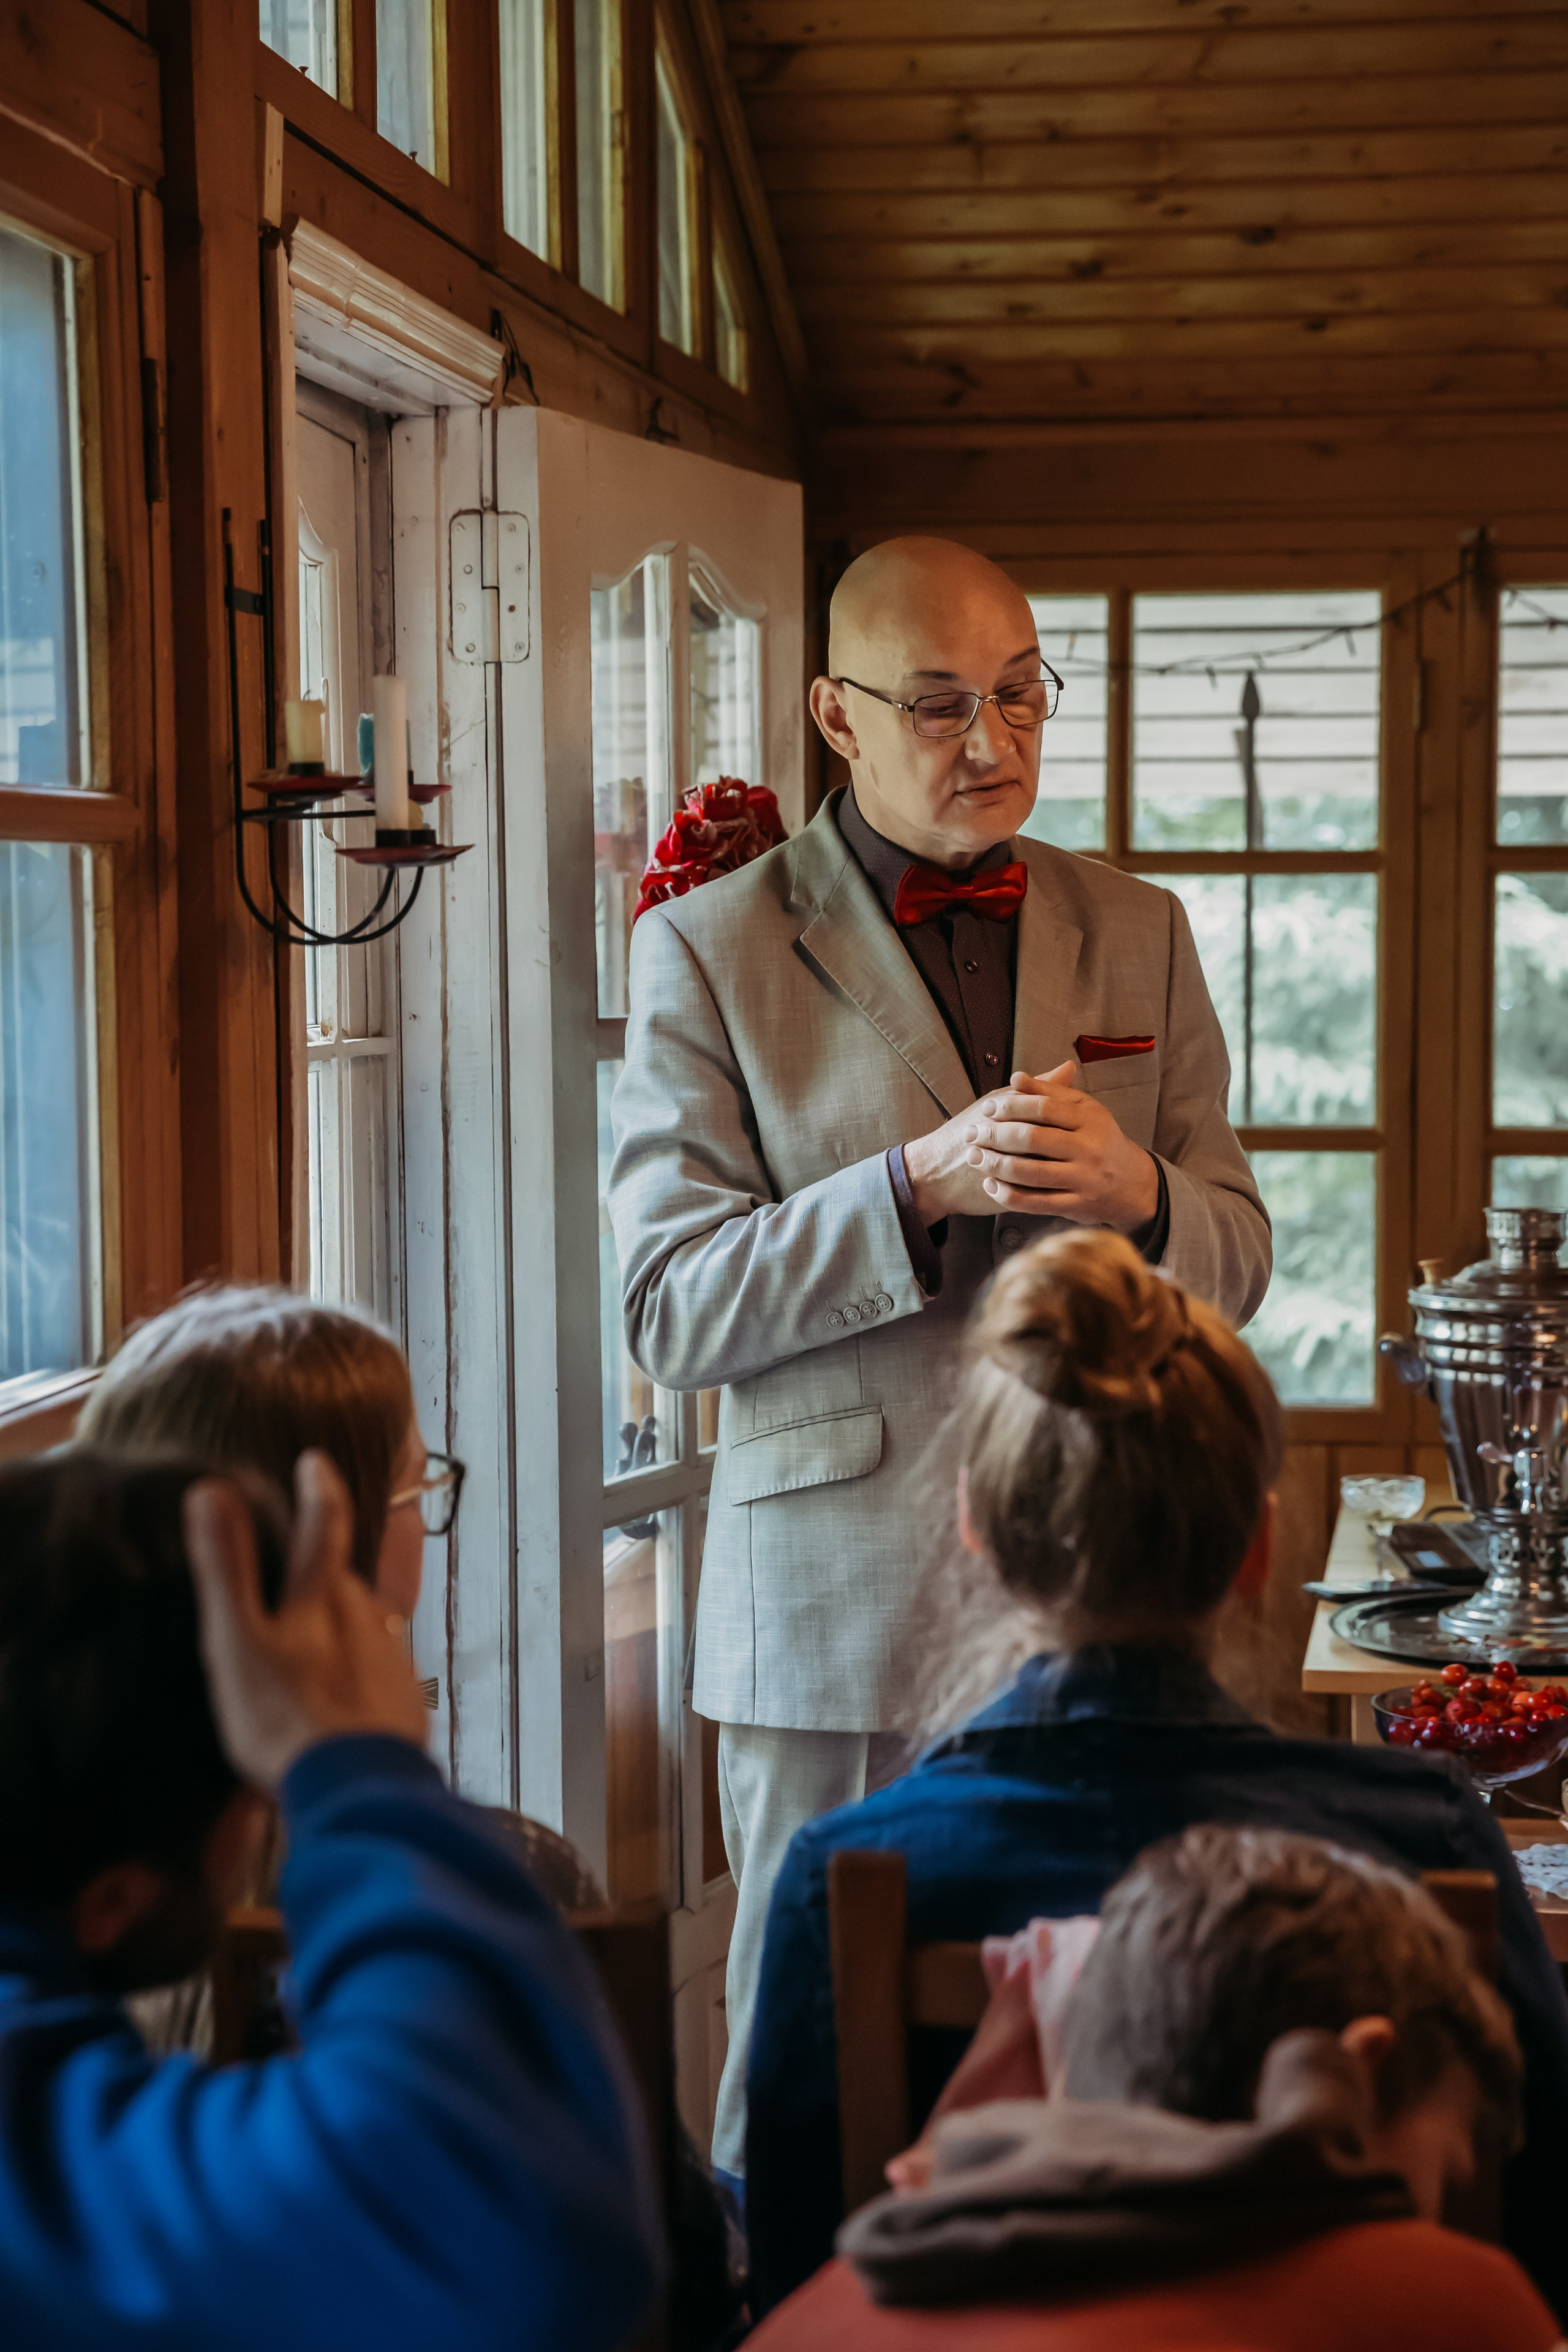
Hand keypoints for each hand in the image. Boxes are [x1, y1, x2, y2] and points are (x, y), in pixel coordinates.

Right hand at [185, 1451, 427, 1791]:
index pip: (326, 1521)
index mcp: (326, 1594)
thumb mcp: (238, 1641)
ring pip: (367, 1621)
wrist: (354, 1789)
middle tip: (308, 1555)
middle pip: (348, 1574)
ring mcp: (391, 1658)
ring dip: (347, 1616)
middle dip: (331, 1561)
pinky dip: (361, 1667)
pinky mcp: (403, 1701)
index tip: (315, 1461)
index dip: (319, 1487)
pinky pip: (380, 1669)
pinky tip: (346, 1688)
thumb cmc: (285, 1716)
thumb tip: (211, 1490)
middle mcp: (368, 1615)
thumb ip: (226, 1568)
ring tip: (322, 1625)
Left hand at [904, 1061, 1159, 1233]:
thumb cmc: (1099, 1139)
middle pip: (1033, 1139)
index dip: (1010, 1106)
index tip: (987, 1108)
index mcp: (1089, 1118)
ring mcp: (1083, 1179)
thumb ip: (1050, 1093)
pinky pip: (1035, 1202)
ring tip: (974, 1157)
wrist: (1131, 1183)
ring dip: (995, 1165)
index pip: (1043, 1108)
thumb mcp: (1083, 1110)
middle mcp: (1089, 1148)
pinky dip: (1008, 1195)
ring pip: (1031, 1172)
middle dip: (995, 1135)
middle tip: (971, 1133)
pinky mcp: (1076, 1206)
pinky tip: (990, 1185)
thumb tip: (1016, 1077)